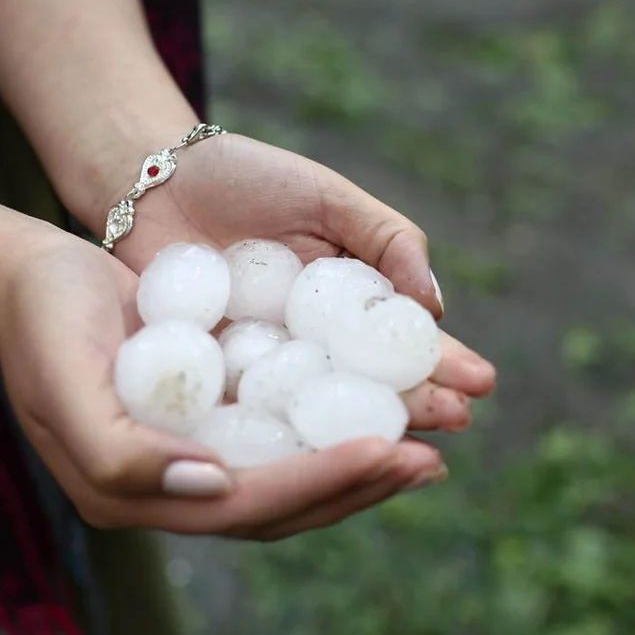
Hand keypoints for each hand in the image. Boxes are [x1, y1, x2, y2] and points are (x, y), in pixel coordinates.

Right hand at [0, 235, 446, 540]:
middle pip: (283, 504)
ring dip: (359, 466)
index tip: (389, 451)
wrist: (27, 277)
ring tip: (426, 447)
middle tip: (432, 460)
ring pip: (291, 477)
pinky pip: (283, 437)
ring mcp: (193, 456)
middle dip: (360, 485)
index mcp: (132, 494)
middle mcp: (171, 488)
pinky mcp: (211, 419)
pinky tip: (380, 411)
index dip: (321, 483)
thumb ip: (122, 452)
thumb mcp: (64, 378)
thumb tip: (213, 488)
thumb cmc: (44, 318)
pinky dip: (333, 429)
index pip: (245, 505)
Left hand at [87, 133, 496, 430]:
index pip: (400, 343)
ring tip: (403, 448)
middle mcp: (309, 348)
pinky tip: (313, 455)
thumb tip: (434, 305)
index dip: (441, 364)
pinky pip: (248, 410)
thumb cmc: (247, 179)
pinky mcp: (210, 381)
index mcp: (345, 309)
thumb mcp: (328, 198)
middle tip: (457, 424)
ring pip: (316, 412)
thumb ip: (385, 241)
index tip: (479, 384)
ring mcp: (261, 370)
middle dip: (415, 407)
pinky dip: (279, 432)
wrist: (155, 179)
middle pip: (368, 388)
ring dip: (360, 432)